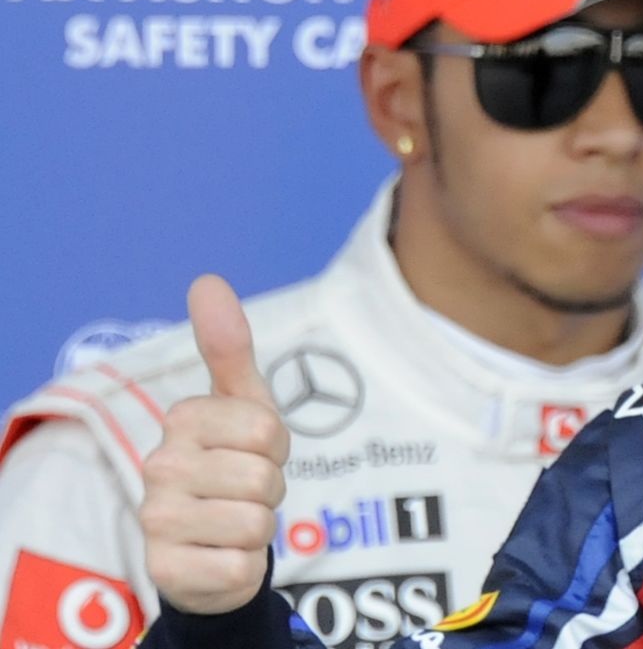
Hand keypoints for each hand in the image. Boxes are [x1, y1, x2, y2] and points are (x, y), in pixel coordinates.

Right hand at [140, 275, 289, 613]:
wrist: (211, 548)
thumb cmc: (233, 465)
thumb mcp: (242, 404)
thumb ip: (229, 347)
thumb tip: (207, 280)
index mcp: (181, 421)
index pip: (267, 430)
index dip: (276, 448)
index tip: (253, 453)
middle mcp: (158, 467)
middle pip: (265, 476)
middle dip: (270, 488)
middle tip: (245, 491)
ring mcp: (157, 521)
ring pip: (257, 522)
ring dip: (259, 527)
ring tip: (233, 522)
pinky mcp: (168, 571)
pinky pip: (241, 564)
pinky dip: (245, 565)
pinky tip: (220, 556)